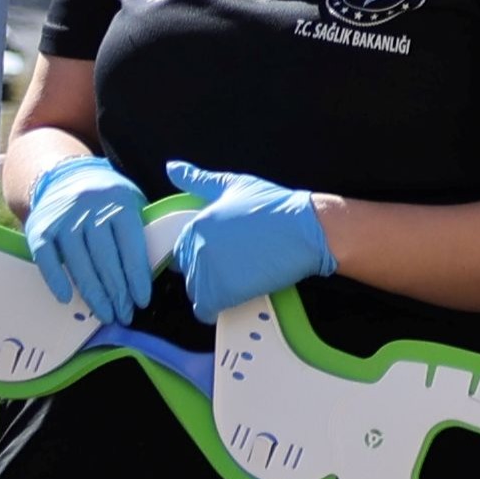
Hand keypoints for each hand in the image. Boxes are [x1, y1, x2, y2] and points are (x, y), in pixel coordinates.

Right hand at [23, 154, 155, 323]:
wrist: (66, 176)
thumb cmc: (110, 201)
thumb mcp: (132, 206)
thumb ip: (142, 232)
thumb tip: (158, 271)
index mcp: (120, 205)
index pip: (132, 247)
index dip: (137, 278)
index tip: (142, 302)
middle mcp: (90, 211)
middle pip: (106, 259)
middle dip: (117, 293)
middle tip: (124, 316)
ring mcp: (63, 220)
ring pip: (79, 263)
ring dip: (92, 293)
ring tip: (105, 314)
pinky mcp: (39, 229)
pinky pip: (46, 258)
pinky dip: (55, 279)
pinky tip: (67, 299)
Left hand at [159, 162, 340, 310]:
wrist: (306, 230)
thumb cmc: (276, 207)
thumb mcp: (234, 185)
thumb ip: (198, 180)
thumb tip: (173, 167)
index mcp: (195, 224)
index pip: (181, 250)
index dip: (201, 256)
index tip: (221, 258)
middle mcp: (195, 247)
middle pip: (188, 273)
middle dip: (206, 275)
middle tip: (234, 271)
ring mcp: (207, 270)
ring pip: (196, 292)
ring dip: (212, 292)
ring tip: (238, 284)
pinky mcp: (222, 291)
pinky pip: (205, 310)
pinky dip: (215, 311)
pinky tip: (231, 302)